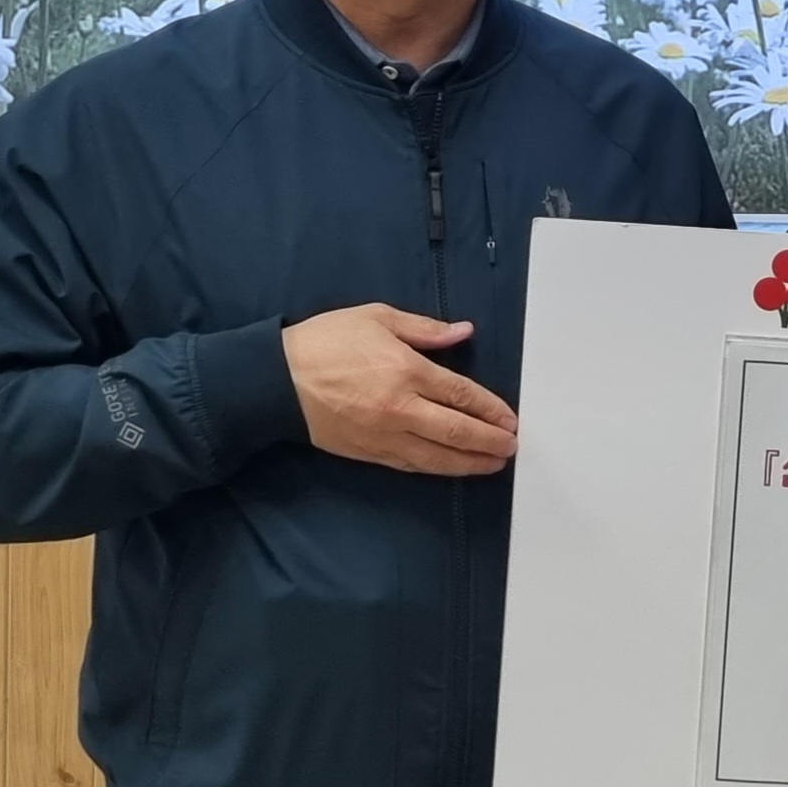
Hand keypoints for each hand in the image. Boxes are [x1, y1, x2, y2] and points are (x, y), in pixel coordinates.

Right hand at [281, 305, 516, 475]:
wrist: (276, 380)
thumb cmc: (327, 341)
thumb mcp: (378, 318)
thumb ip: (425, 329)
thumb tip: (464, 332)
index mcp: (406, 371)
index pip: (460, 394)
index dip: (490, 409)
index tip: (510, 419)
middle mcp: (400, 408)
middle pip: (455, 431)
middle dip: (488, 441)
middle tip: (511, 447)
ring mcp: (383, 436)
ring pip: (436, 456)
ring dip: (469, 463)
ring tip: (492, 465)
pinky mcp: (367, 454)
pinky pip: (410, 465)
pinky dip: (435, 468)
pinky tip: (451, 467)